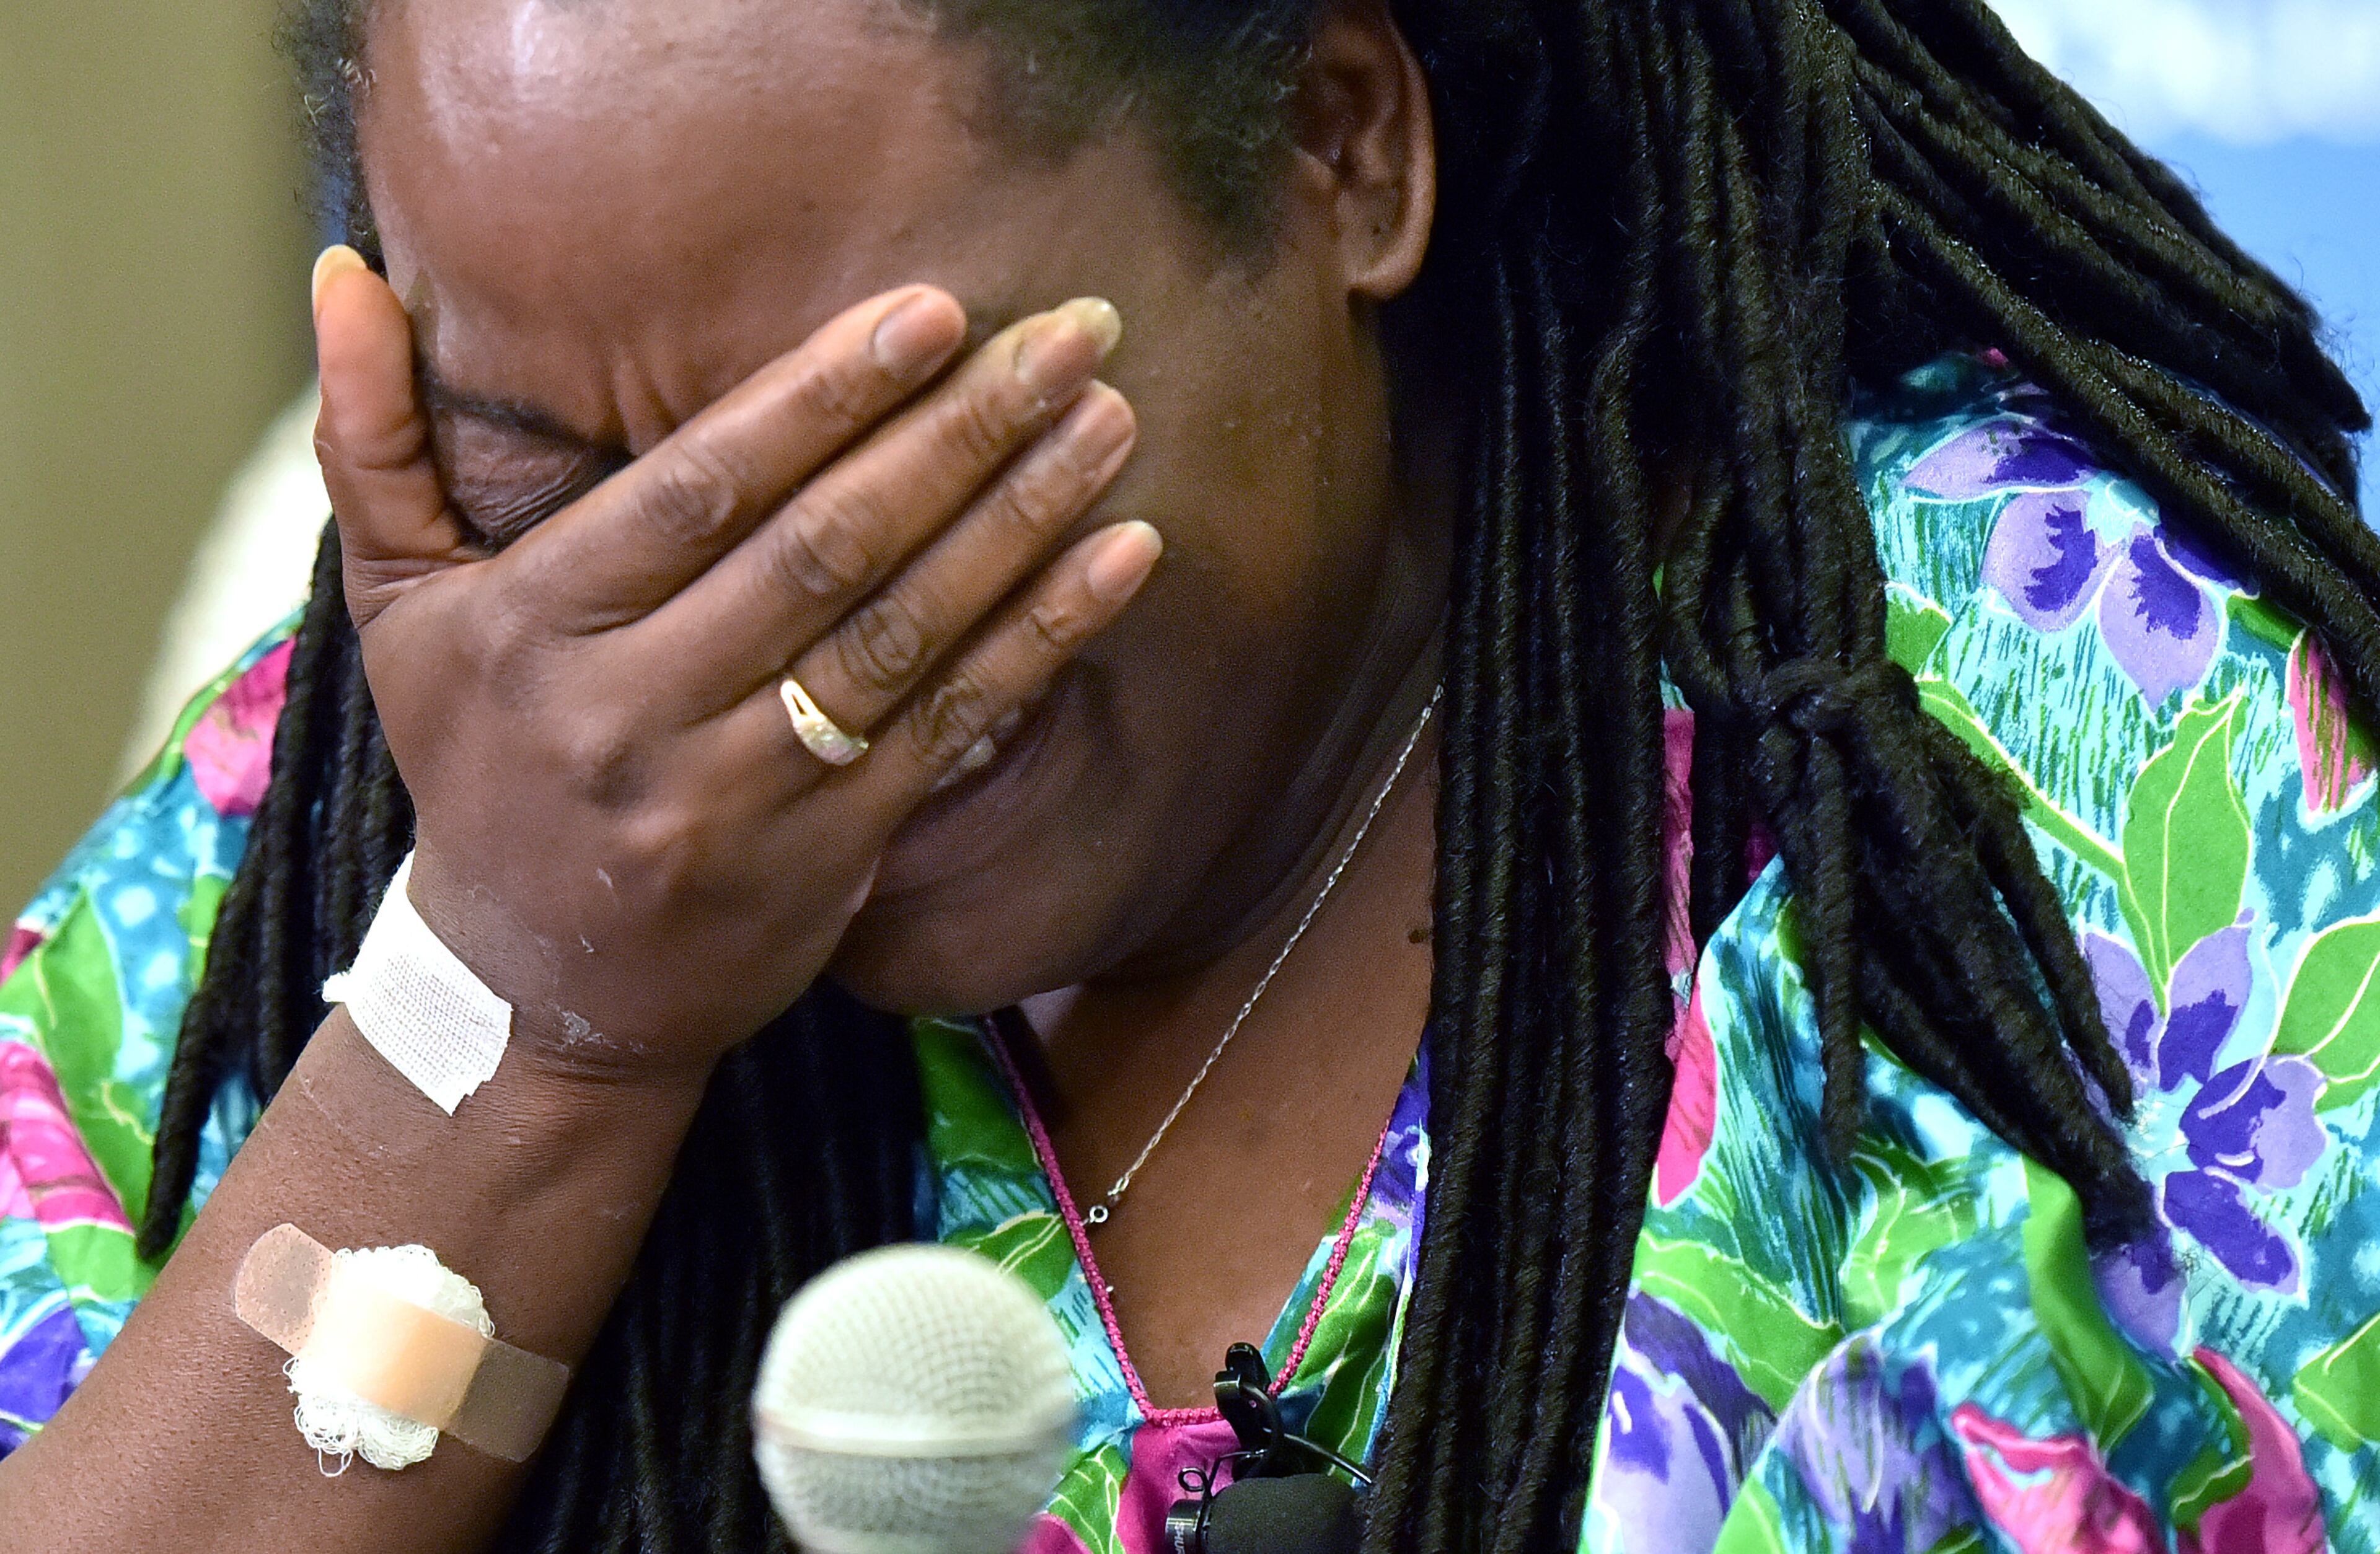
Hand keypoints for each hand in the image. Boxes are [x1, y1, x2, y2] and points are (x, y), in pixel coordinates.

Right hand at [311, 253, 1155, 1080]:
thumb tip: (345, 277)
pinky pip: (954, 727)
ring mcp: (741, 794)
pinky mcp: (831, 855)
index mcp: (536, 631)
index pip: (699, 492)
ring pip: (906, 633)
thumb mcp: (396, 615)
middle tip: (1071, 336)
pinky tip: (1127, 555)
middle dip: (960, 433)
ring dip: (1025, 519)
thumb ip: (371, 444)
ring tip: (1112, 420)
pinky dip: (1046, 637)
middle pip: (826, 550)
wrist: (535, 993)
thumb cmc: (479, 768)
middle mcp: (637, 713)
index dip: (821, 398)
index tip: (932, 311)